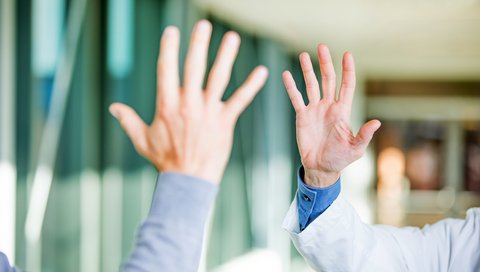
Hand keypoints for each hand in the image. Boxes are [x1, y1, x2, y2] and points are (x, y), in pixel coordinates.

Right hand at [109, 20, 267, 184]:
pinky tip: (262, 71)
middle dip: (198, 44)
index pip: (166, 70)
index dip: (168, 48)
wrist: (189, 180)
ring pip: (218, 78)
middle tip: (204, 25)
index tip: (171, 31)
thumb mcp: (142, 139)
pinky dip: (251, 86)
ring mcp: (208, 112)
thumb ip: (128, 120)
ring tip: (232, 38)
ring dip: (226, 56)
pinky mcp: (225, 121)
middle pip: (194, 68)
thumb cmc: (165, 159)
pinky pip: (240, 100)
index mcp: (167, 105)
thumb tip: (113, 107)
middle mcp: (188, 104)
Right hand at [282, 44, 379, 187]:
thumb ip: (364, 135)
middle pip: (327, 79)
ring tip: (303, 55)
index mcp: (342, 111)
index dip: (347, 70)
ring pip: (311, 84)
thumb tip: (376, 122)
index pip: (346, 85)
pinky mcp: (302, 116)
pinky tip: (286, 75)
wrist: (320, 167)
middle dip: (325, 63)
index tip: (347, 54)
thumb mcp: (355, 148)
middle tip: (321, 47)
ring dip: (307, 70)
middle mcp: (328, 106)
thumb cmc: (340, 158)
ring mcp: (315, 109)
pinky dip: (291, 87)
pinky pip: (296, 98)